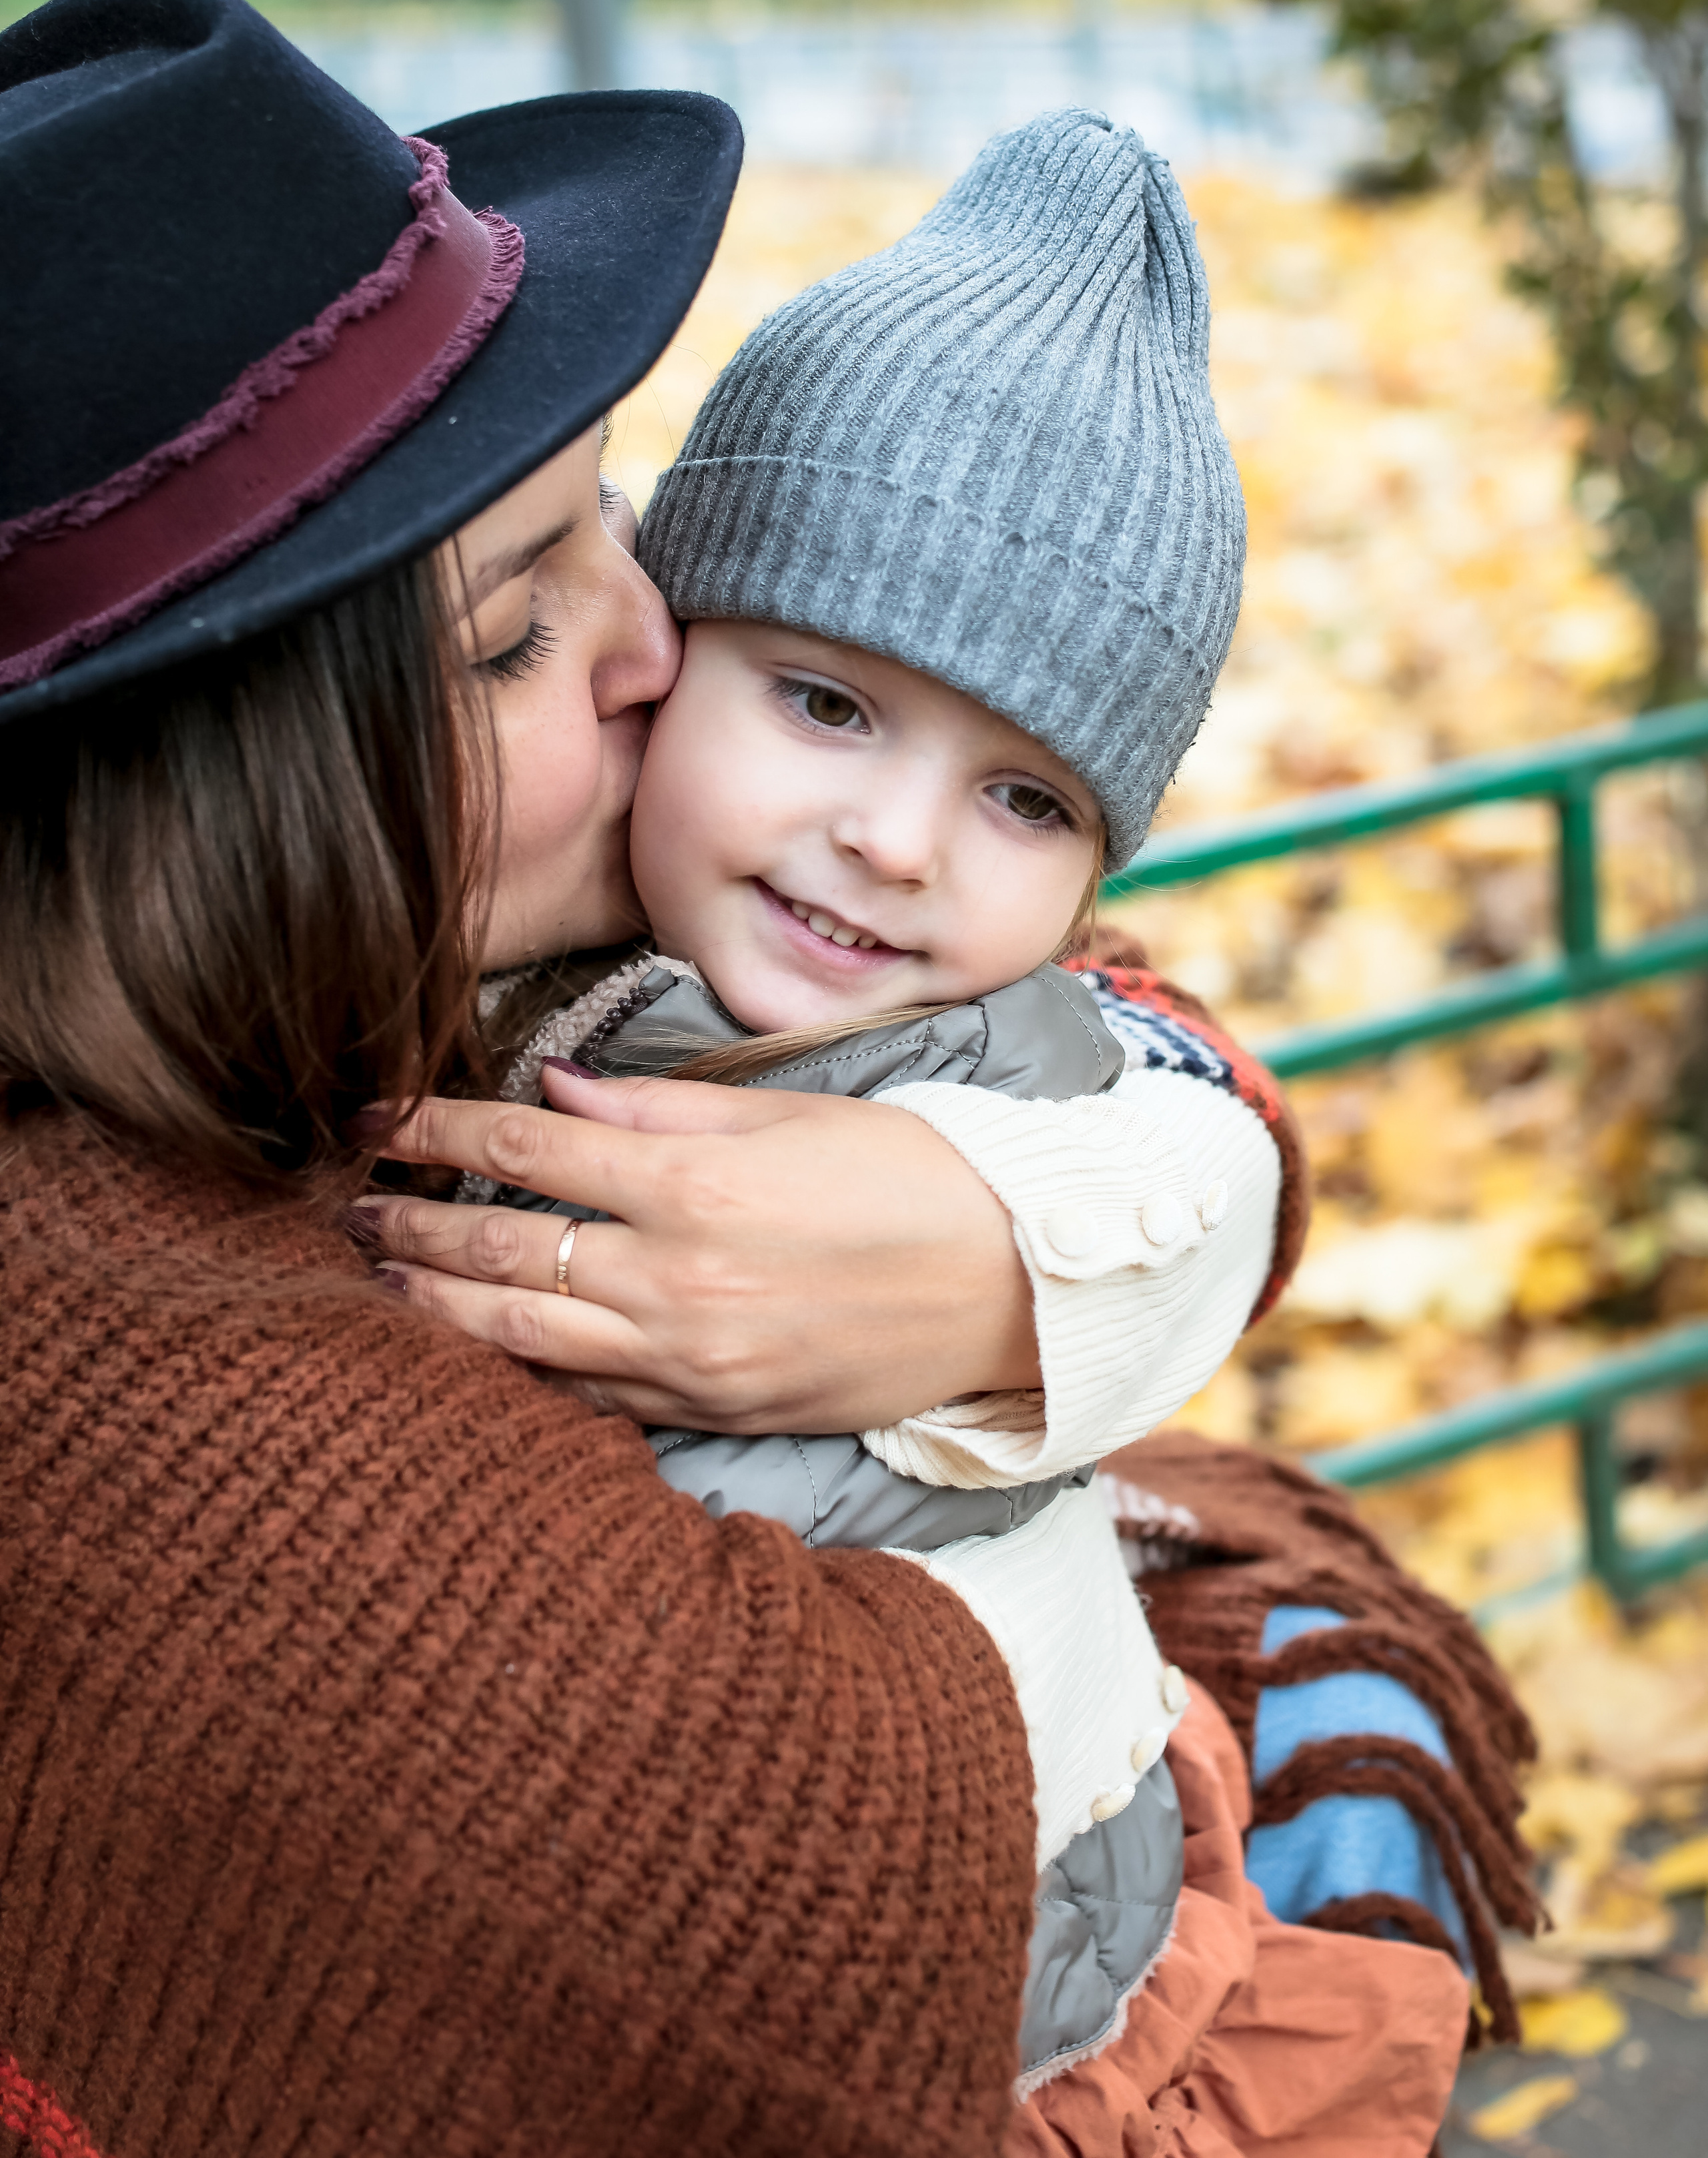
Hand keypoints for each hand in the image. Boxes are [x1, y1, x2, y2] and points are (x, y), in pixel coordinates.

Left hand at [355, 1066, 1040, 1430]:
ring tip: (376, 1278)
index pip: (524, 1151)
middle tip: (344, 1201)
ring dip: (436, 1308)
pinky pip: (588, 1399)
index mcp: (697, 1186)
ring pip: (523, 1341)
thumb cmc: (911, 1179)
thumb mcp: (792, 1115)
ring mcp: (692, 1360)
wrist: (1011, 1291)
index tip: (375, 1116)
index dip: (433, 1130)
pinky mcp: (713, 1413)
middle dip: (406, 1225)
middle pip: (501, 1253)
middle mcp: (679, 1281)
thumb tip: (556, 1093)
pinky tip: (476, 1351)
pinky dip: (520, 1374)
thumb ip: (662, 1106)